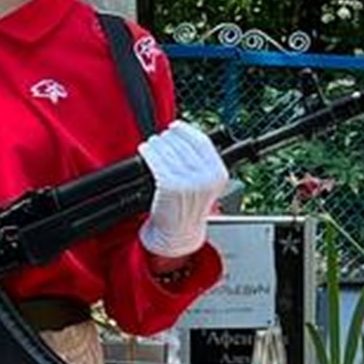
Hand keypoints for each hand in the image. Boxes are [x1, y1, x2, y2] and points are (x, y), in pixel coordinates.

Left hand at [138, 120, 228, 258]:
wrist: (177, 236)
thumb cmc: (186, 210)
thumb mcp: (203, 185)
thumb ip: (200, 163)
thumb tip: (182, 138)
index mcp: (218, 173)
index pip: (202, 141)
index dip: (185, 131)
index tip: (174, 126)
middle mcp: (206, 176)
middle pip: (182, 144)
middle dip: (167, 138)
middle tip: (159, 139)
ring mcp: (188, 181)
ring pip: (168, 151)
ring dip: (156, 144)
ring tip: (151, 145)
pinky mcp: (170, 186)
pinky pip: (157, 161)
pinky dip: (148, 153)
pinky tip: (144, 150)